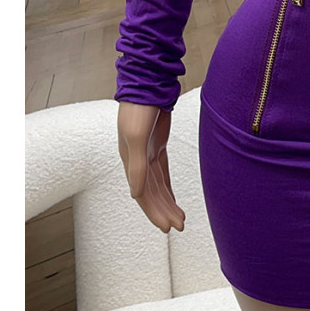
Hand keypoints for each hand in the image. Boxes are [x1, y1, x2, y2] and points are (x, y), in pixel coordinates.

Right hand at [117, 101, 185, 232]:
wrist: (148, 83)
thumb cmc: (139, 108)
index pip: (143, 194)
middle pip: (151, 193)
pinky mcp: (157, 145)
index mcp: (130, 161)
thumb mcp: (136, 137)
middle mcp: (137, 160)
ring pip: (158, 185)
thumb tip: (135, 194)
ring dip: (167, 202)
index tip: (168, 227)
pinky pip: (162, 172)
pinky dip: (167, 186)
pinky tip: (173, 198)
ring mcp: (147, 152)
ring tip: (180, 219)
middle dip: (163, 211)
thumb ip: (136, 166)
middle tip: (178, 227)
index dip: (154, 211)